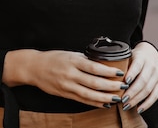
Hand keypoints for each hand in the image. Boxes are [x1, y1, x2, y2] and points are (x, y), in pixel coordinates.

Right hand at [3, 49, 128, 107]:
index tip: (120, 73)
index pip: (94, 67)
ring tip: (116, 98)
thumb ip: (84, 59)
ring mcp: (67, 86)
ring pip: (89, 94)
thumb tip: (102, 62)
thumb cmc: (53, 58)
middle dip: (110, 86)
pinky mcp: (65, 94)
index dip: (108, 71)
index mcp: (73, 61)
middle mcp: (70, 74)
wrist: (34, 68)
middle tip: (123, 87)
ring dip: (104, 97)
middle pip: (94, 83)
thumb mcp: (69, 53)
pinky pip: (82, 100)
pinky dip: (94, 103)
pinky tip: (104, 103)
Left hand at [120, 42, 157, 113]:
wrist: (151, 53)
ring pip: (148, 90)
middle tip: (122, 100)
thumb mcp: (128, 56)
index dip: (131, 74)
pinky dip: (147, 104)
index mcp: (142, 57)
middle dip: (132, 92)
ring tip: (127, 106)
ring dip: (137, 99)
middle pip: (143, 81)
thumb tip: (108, 77)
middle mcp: (152, 66)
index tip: (124, 83)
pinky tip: (139, 109)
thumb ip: (121, 64)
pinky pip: (155, 95)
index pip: (137, 66)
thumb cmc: (135, 57)